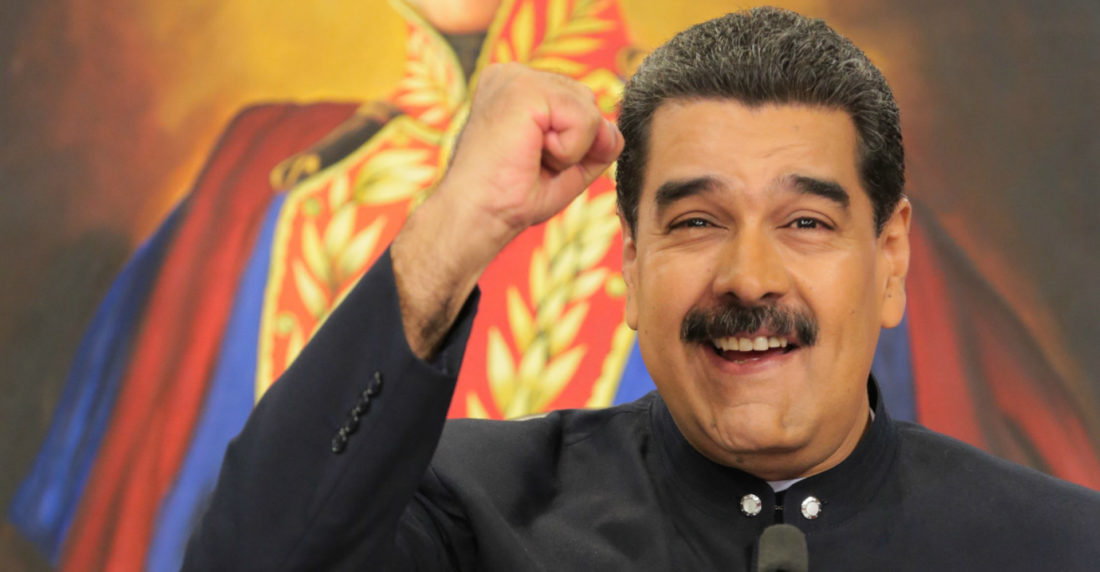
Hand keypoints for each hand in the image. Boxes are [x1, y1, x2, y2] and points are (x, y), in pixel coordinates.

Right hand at [445, 63, 622, 236]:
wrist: (475, 218)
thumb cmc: (510, 197)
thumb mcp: (566, 165)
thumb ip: (596, 142)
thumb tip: (613, 130)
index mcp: (517, 87)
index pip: (579, 104)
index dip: (572, 144)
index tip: (530, 162)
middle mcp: (514, 74)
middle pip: (589, 103)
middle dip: (575, 145)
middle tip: (530, 164)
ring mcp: (517, 77)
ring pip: (590, 110)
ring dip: (571, 150)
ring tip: (529, 159)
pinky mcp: (525, 88)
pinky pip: (585, 119)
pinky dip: (569, 151)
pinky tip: (532, 154)